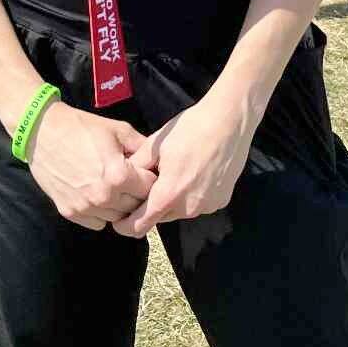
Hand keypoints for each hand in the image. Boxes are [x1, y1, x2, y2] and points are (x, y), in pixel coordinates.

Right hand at [25, 102, 155, 230]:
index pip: (149, 189)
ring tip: (113, 187)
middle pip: (135, 207)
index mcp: (119, 175)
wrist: (42, 132)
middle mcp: (104, 196)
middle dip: (136, 194)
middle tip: (130, 181)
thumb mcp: (118, 130)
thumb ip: (142, 146)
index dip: (149, 179)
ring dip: (119, 206)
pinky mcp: (70, 212)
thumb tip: (157, 160)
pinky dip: (101, 213)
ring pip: (117, 218)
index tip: (144, 172)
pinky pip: (97, 223)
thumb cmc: (82, 127)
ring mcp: (86, 207)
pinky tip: (96, 194)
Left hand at [114, 92, 255, 237]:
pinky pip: (198, 204)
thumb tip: (121, 179)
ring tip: (176, 172)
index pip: (140, 225)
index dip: (125, 225)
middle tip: (149, 183)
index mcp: (169, 194)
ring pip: (180, 211)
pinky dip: (191, 195)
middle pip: (160, 216)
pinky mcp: (221, 201)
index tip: (117, 220)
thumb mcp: (156, 145)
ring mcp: (207, 206)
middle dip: (151, 206)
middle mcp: (189, 208)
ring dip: (172, 200)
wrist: (230, 121)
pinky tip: (194, 173)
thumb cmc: (191, 128)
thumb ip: (136, 166)